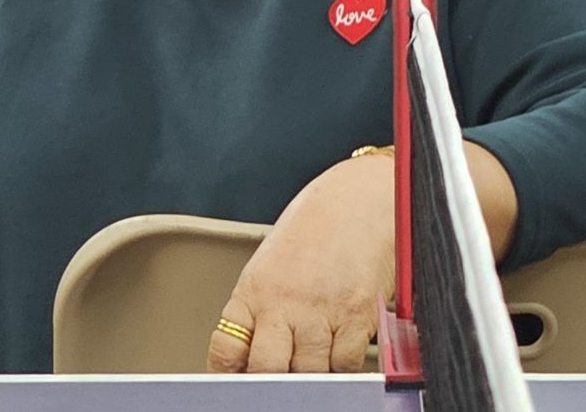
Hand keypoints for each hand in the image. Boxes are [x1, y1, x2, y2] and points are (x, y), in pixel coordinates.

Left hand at [206, 155, 393, 373]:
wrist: (359, 198)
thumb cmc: (317, 229)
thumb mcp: (274, 265)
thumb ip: (263, 312)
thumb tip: (253, 361)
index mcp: (254, 289)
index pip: (225, 350)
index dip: (228, 377)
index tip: (235, 387)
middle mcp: (282, 301)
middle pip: (265, 370)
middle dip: (272, 383)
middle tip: (280, 381)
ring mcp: (319, 310)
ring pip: (308, 375)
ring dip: (313, 377)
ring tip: (316, 359)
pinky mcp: (355, 315)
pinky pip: (345, 366)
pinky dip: (344, 368)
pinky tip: (343, 349)